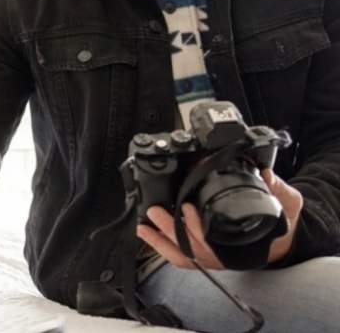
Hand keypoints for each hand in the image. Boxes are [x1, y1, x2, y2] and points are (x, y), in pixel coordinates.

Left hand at [136, 169, 302, 268]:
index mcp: (244, 243)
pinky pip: (181, 259)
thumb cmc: (280, 221)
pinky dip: (163, 249)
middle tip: (156, 210)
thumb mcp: (287, 202)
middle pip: (193, 247)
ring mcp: (213, 258)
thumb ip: (278, 188)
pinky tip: (147, 235)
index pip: (216, 239)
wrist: (281, 238)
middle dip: (171, 229)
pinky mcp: (205, 258)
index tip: (187, 207)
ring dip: (161, 241)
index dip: (198, 226)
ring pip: (184, 255)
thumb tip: (266, 174)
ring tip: (144, 225)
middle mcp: (225, 254)